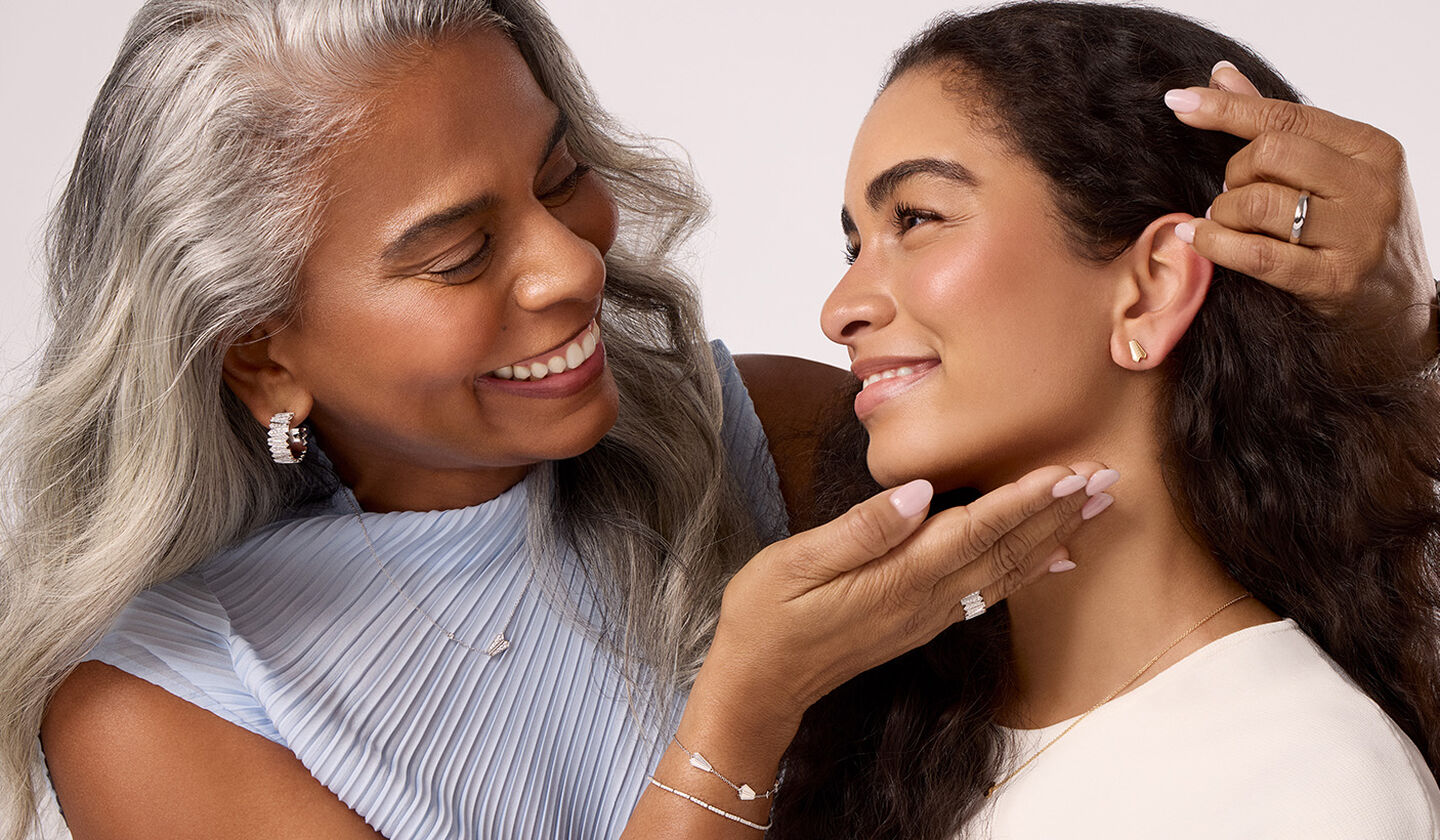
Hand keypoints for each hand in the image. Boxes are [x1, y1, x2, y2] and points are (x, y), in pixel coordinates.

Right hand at [697, 462, 1111, 743]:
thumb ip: (862, 529)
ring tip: (1095, 507)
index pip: (975, 530)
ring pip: (1007, 571)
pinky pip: (992, 592)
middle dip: (1059, 513)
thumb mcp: (796, 562)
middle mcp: (924, 599)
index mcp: (897, 578)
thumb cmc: (766, 617)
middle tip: (1107, 477)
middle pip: (1006, 550)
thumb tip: (919, 492)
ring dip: (1054, 537)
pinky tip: (1055, 558)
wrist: (758, 686)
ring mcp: (927, 615)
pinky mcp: (922, 622)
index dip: (1025, 500)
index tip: (1069, 473)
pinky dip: (1030, 570)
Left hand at [1166, 61, 1436, 359]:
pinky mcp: (1334, 281)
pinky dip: (1214, 243)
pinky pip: (1255, 253)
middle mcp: (1371, 187)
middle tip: (1232, 196)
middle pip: (1269, 153)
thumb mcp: (1334, 173)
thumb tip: (1222, 75)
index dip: (1225, 108)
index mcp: (1372, 149)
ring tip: (1224, 223)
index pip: (1285, 117)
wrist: (1399, 312)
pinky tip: (1196, 238)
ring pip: (1257, 202)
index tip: (1178, 103)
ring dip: (1222, 213)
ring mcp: (1357, 236)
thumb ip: (1280, 127)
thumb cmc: (1355, 234)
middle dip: (1233, 174)